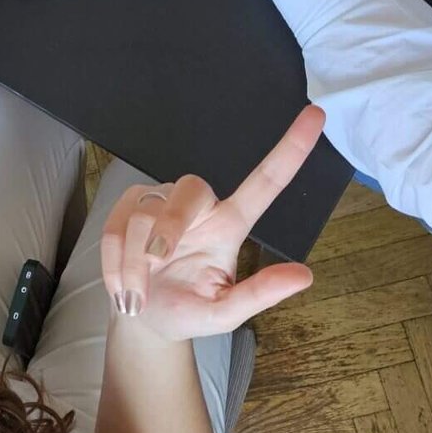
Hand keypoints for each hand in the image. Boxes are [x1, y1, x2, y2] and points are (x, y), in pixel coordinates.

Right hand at [100, 107, 323, 340]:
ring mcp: (161, 201)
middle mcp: (200, 206)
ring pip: (145, 215)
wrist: (142, 319)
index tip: (317, 113)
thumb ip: (258, 295)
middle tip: (156, 262)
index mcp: (230, 225)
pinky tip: (121, 286)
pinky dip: (114, 262)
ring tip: (136, 296)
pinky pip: (115, 223)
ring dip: (134, 263)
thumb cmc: (187, 310)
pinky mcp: (129, 204)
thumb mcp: (223, 314)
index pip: (265, 182)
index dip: (291, 148)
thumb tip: (305, 276)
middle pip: (190, 189)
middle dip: (168, 227)